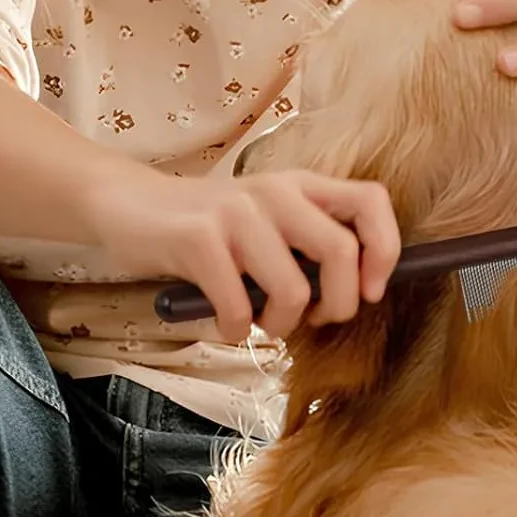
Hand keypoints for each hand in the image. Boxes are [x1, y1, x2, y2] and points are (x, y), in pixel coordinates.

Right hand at [91, 168, 400, 343]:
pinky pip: (238, 306)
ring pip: (294, 290)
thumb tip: (356, 294)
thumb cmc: (208, 231)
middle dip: (337, 305)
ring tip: (257, 322)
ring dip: (279, 325)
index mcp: (300, 186)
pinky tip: (222, 321)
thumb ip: (307, 245)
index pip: (371, 201)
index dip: (385, 250)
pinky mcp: (198, 238)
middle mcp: (275, 192)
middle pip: (341, 252)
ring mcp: (236, 213)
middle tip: (311, 320)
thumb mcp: (266, 223)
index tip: (369, 291)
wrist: (130, 207)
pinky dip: (234, 329)